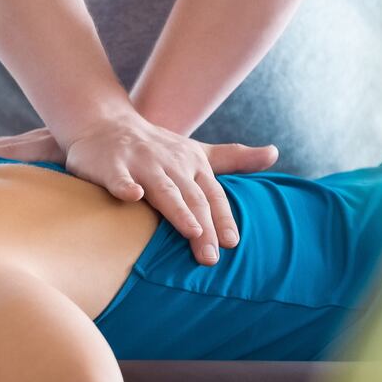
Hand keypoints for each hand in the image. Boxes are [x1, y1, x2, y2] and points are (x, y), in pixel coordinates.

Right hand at [63, 111, 278, 265]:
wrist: (105, 123)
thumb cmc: (157, 147)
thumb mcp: (198, 151)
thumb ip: (234, 158)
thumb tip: (275, 153)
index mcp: (192, 164)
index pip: (212, 195)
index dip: (223, 218)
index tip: (233, 243)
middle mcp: (170, 163)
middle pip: (191, 197)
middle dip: (204, 227)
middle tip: (211, 258)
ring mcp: (141, 163)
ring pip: (162, 188)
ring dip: (177, 210)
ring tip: (191, 231)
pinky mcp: (111, 165)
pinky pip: (119, 177)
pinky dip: (125, 186)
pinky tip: (132, 196)